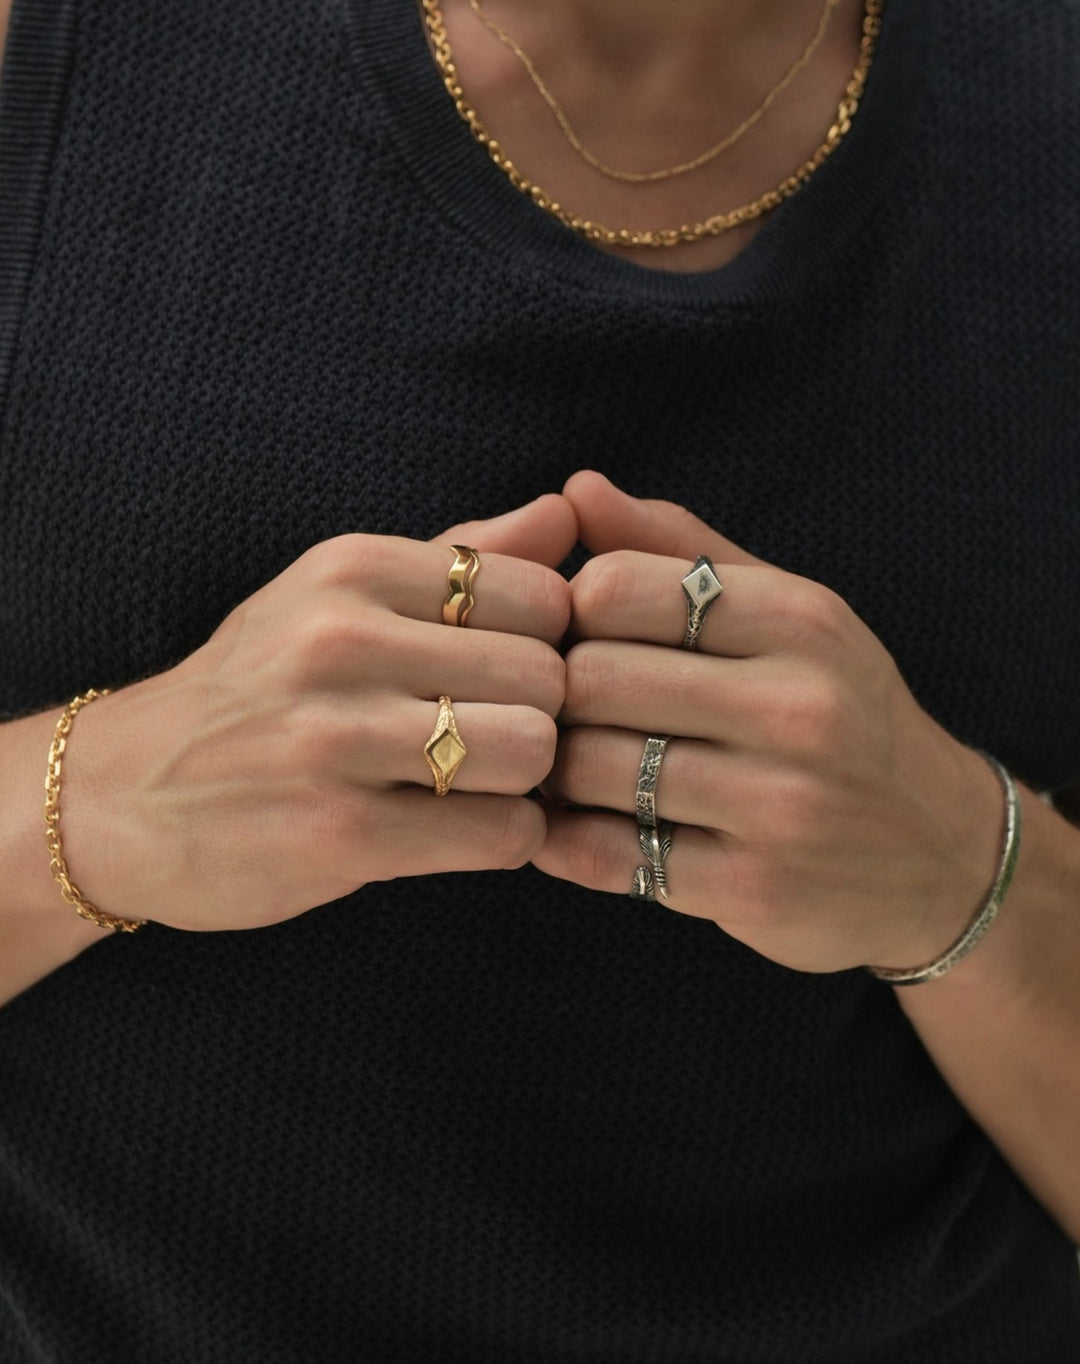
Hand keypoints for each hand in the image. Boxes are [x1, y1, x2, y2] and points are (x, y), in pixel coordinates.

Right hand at [58, 494, 576, 930]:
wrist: (118, 795)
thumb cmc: (256, 691)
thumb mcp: (338, 596)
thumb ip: (459, 556)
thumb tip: (565, 512)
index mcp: (352, 568)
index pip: (541, 591)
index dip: (551, 643)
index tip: (514, 675)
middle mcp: (341, 640)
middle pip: (546, 675)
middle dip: (545, 717)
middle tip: (506, 738)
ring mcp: (335, 739)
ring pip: (531, 751)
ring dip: (527, 782)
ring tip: (483, 786)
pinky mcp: (338, 835)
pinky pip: (500, 834)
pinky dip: (504, 838)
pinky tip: (462, 832)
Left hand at [534, 471, 1002, 972]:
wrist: (942, 853)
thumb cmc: (841, 712)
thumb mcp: (787, 612)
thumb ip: (679, 548)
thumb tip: (576, 488)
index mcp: (797, 620)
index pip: (614, 588)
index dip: (571, 613)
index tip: (584, 638)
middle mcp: (796, 708)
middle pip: (591, 679)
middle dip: (560, 696)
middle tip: (566, 710)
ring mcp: (778, 805)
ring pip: (589, 769)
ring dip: (560, 771)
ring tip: (572, 767)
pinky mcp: (752, 889)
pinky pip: (609, 856)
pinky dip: (572, 841)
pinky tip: (585, 828)